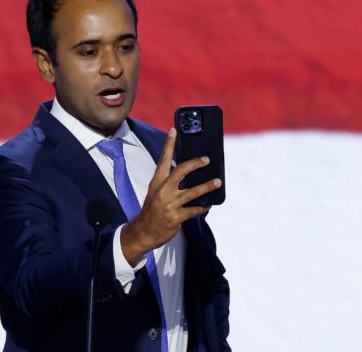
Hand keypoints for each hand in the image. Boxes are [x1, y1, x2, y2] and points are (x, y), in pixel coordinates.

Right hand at [120, 128, 221, 264]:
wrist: (143, 232)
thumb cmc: (152, 210)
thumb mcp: (155, 192)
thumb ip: (167, 181)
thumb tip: (184, 169)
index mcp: (157, 182)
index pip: (163, 159)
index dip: (169, 144)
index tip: (174, 130)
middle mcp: (163, 190)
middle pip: (181, 171)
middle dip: (195, 164)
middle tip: (206, 160)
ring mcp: (169, 204)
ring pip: (192, 192)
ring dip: (207, 186)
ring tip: (217, 182)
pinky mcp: (176, 217)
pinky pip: (194, 210)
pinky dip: (202, 207)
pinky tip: (208, 205)